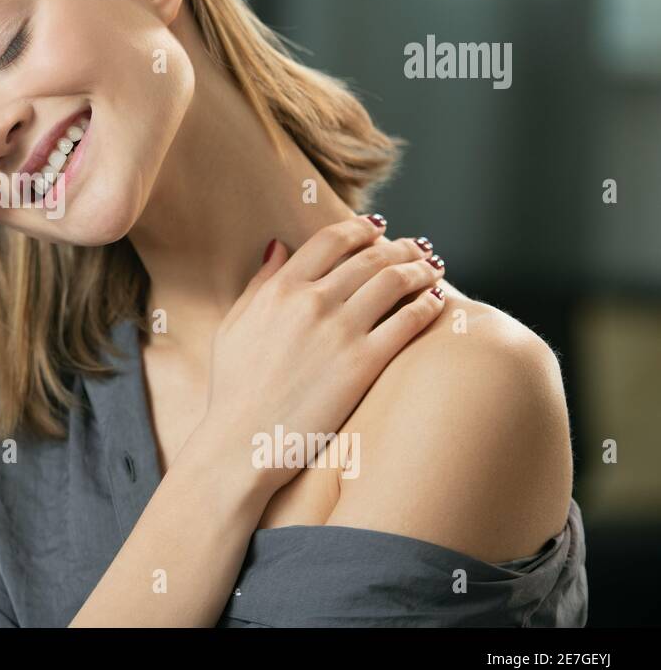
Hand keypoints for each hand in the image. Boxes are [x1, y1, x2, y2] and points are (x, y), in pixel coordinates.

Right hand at [204, 215, 445, 497]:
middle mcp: (312, 302)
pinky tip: (437, 301)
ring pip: (394, 281)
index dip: (360, 228)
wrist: (242, 441)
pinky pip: (408, 320)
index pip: (330, 240)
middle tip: (416, 248)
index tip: (377, 229)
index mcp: (279, 289)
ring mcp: (340, 331)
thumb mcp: (234, 325)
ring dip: (420, 269)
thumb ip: (259, 283)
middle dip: (400, 246)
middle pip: (370, 256)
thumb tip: (278, 246)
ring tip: (432, 270)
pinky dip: (427, 303)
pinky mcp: (363, 363)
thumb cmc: (233, 389)